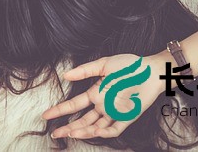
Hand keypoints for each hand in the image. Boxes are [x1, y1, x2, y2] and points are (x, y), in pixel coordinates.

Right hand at [41, 53, 167, 138]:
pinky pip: (114, 129)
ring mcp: (114, 113)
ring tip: (71, 133)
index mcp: (96, 92)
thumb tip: (67, 75)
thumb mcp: (104, 64)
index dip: (60, 110)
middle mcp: (103, 105)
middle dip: (68, 127)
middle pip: (82, 120)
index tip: (46, 115)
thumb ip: (86, 71)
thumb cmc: (129, 66)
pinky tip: (95, 131)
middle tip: (55, 133)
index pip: (75, 104)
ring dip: (83, 131)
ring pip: (95, 127)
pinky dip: (105, 132)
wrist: (151, 71)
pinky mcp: (127, 118)